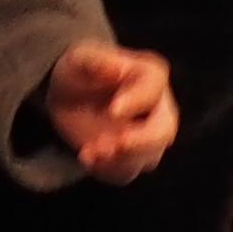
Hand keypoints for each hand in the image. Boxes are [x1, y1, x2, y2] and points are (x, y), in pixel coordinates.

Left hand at [43, 42, 176, 181]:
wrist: (67, 97)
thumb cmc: (81, 71)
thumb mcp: (80, 59)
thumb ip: (97, 61)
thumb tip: (117, 69)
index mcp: (150, 76)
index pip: (154, 89)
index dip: (137, 101)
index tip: (113, 110)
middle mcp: (158, 108)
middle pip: (165, 130)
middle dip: (141, 141)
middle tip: (115, 144)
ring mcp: (148, 138)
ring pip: (149, 157)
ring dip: (120, 160)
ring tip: (89, 153)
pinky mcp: (130, 159)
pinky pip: (126, 172)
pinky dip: (106, 170)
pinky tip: (86, 158)